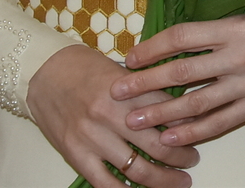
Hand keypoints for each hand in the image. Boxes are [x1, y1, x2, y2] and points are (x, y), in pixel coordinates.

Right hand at [27, 44, 199, 186]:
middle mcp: (110, 114)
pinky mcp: (75, 154)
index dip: (189, 125)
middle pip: (158, 144)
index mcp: (126, 89)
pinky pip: (105, 182)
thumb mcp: (121, 70)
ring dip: (163, 179)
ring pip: (136, 168)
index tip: (201, 130)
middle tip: (193, 160)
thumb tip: (179, 108)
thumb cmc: (85, 68)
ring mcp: (91, 137)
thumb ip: (147, 90)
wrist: (43, 72)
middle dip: (181, 157)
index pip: (168, 112)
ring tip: (178, 181)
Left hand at [113, 0, 244, 146]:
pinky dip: (193, 131)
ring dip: (162, 112)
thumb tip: (176, 39)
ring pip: (197, 102)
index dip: (153, 48)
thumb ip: (218, 27)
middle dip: (146, 83)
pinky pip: (220, 122)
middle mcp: (241, 56)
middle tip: (117, 91)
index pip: (183, 37)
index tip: (130, 57)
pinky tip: (171, 136)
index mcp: (237, 27)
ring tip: (134, 119)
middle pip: (183, 72)